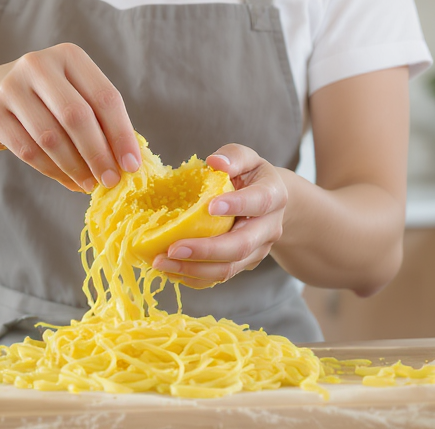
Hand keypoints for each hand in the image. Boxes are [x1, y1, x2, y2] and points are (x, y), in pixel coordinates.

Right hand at [0, 43, 141, 191]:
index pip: (104, 96)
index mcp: (69, 56)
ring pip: (51, 138)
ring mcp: (10, 88)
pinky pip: (29, 151)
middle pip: (76, 116)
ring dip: (75, 167)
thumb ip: (101, 121)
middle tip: (111, 181)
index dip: (121, 134)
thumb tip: (128, 163)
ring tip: (90, 184)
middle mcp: (38, 65)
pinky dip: (53, 172)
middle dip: (98, 154)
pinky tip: (68, 180)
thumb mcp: (75, 95)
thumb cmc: (47, 100)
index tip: (132, 165)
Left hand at [151, 144, 286, 288]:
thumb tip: (216, 162)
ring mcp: (257, 251)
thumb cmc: (250, 176)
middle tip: (173, 248)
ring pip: (228, 268)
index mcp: (273, 196)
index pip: (259, 202)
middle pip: (241, 246)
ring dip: (193, 269)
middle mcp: (269, 228)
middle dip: (206, 250)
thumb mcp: (246, 158)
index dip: (237, 205)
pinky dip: (194, 277)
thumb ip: (234, 156)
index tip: (210, 206)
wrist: (268, 203)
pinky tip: (170, 270)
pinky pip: (219, 277)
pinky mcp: (243, 265)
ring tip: (161, 262)